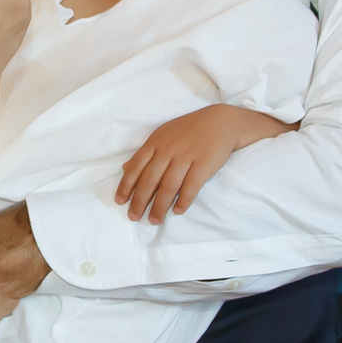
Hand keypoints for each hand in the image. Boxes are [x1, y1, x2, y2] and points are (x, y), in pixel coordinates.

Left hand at [115, 104, 293, 223]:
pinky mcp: (204, 164)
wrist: (221, 122)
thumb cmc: (189, 130)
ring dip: (160, 206)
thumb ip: (145, 153)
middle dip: (140, 201)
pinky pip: (191, 186)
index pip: (136, 166)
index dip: (126, 185)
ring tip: (154, 220)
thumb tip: (124, 167)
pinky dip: (184, 200)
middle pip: (150, 180)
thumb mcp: (163, 135)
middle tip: (134, 217)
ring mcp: (186, 157)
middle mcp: (168, 150)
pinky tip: (177, 211)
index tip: (120, 201)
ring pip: (169, 186)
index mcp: (156, 142)